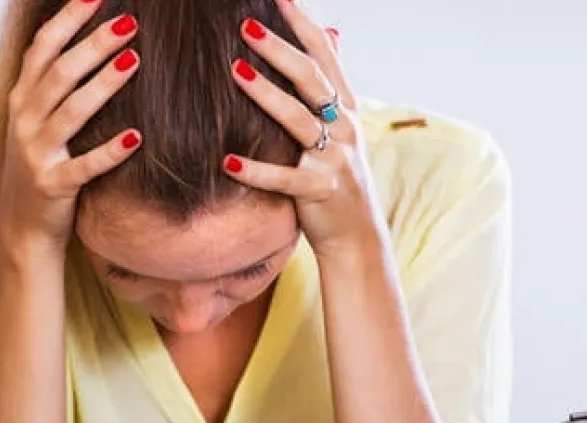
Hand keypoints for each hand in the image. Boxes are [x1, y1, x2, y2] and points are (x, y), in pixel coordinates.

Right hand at [0, 0, 141, 251]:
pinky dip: (109, 152)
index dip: (68, 19)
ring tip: (134, 61)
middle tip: (129, 23)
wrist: (20, 228)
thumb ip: (48, 82)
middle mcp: (24, 121)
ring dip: (103, 85)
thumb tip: (73, 35)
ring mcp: (37, 154)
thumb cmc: (37, 167)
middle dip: (94, 44)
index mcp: (22, 99)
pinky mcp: (53, 186)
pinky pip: (84, 166)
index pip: (43, 48)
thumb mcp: (33, 120)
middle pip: (61, 73)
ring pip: (72, 112)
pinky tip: (135, 138)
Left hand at [223, 2, 382, 259]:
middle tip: (245, 26)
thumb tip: (332, 31)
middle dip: (279, 50)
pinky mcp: (319, 192)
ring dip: (266, 95)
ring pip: (298, 120)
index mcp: (344, 107)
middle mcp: (342, 127)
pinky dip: (257, 171)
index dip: (303, 24)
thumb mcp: (341, 126)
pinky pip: (285, 178)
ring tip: (235, 71)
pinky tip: (228, 162)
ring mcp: (333, 159)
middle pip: (310, 79)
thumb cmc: (337, 176)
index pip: (324, 55)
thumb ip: (332, 83)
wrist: (358, 235)